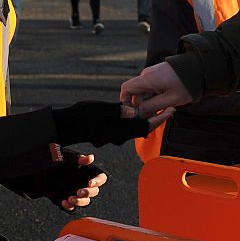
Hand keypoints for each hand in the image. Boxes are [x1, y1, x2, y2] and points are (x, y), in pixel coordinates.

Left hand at [2, 150, 106, 212]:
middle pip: (94, 192)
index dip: (98, 181)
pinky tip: (63, 202)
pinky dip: (69, 207)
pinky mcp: (64, 200)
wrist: (34, 168)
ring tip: (70, 198)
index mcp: (85, 171)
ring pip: (85, 202)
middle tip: (79, 191)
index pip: (100, 178)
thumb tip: (90, 158)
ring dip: (80, 202)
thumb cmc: (50, 158)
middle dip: (88, 193)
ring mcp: (73, 192)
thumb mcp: (62, 156)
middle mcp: (82, 183)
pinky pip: (72, 208)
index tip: (90, 182)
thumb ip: (76, 158)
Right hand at [52, 101, 169, 146]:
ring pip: (138, 126)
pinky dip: (138, 118)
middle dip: (158, 118)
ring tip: (159, 106)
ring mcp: (116, 133)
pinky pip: (130, 126)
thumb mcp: (98, 110)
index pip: (145, 126)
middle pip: (145, 127)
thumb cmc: (81, 116)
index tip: (171, 110)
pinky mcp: (113, 131)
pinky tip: (141, 109)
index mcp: (119, 129)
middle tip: (170, 107)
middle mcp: (120, 135)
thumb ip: (115, 111)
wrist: (67, 125)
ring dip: (149, 117)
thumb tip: (132, 112)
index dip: (160, 118)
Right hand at [120, 62, 192, 118]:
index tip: (133, 113)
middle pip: (136, 93)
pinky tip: (166, 103)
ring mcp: (153, 73)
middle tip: (153, 116)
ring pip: (145, 91)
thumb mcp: (169, 100)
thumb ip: (151, 107)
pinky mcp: (159, 74)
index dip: (125, 102)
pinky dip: (155, 96)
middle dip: (141, 106)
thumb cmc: (186, 84)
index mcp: (147, 79)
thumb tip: (138, 114)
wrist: (200, 69)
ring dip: (150, 102)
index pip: (126, 89)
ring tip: (163, 110)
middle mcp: (147, 74)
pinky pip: (151, 87)